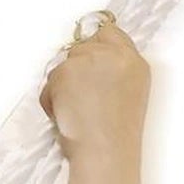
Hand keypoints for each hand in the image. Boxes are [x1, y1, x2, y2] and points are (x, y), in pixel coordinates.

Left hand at [40, 15, 150, 153]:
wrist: (105, 151)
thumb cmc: (115, 136)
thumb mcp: (127, 95)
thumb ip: (113, 72)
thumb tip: (89, 68)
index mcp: (134, 63)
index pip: (109, 32)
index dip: (94, 47)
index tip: (86, 64)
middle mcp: (114, 55)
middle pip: (82, 45)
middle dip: (75, 68)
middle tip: (79, 97)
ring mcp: (89, 59)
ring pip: (63, 63)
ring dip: (62, 85)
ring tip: (76, 111)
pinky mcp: (66, 69)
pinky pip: (49, 81)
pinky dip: (51, 99)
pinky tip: (66, 116)